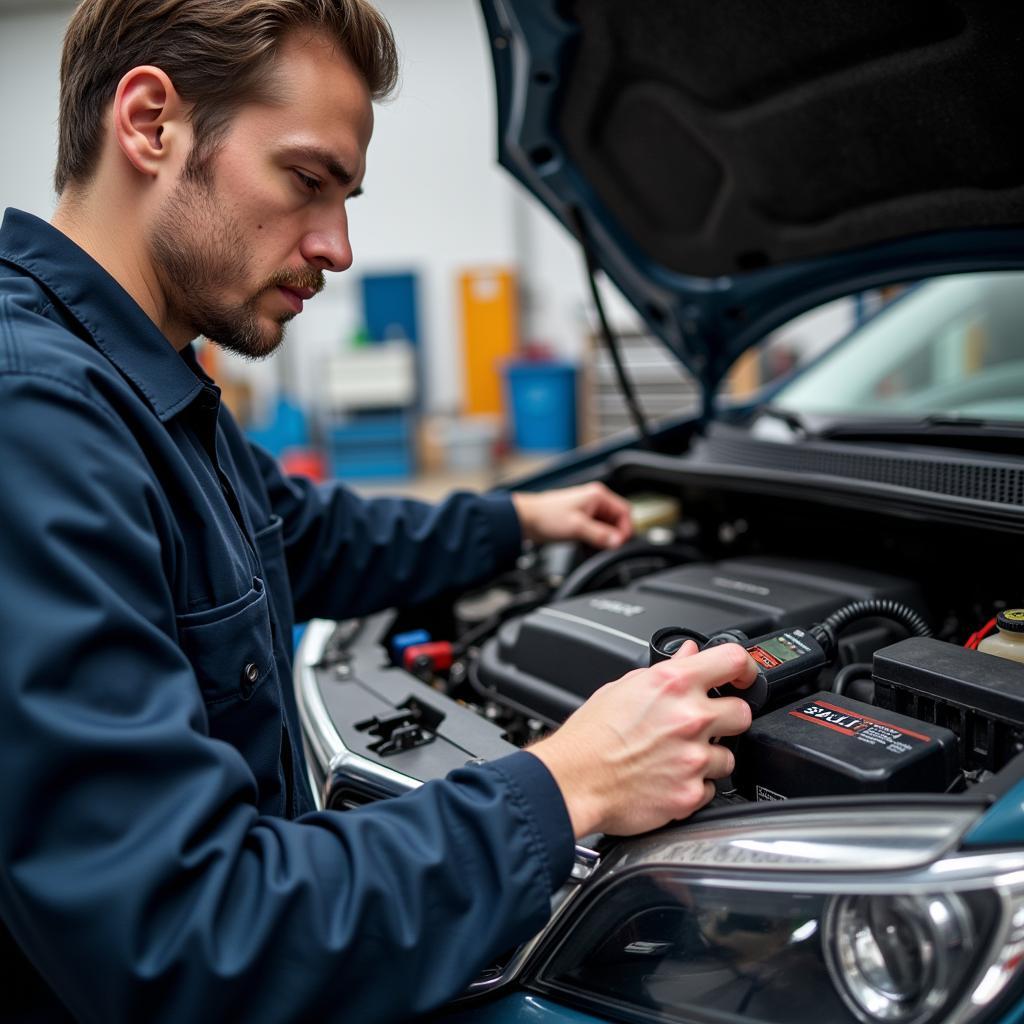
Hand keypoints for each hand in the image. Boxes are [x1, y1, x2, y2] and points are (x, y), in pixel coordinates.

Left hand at [511, 482, 631, 549]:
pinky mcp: (580, 521)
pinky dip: (595, 542)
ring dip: (603, 540)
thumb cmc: (546, 516)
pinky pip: (596, 532)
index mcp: (598, 496)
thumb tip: (618, 542)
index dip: (625, 530)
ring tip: (594, 550)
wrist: (525, 520)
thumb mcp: (577, 527)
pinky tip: (587, 549)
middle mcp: (595, 501)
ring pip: (606, 528)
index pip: (625, 512)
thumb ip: (600, 535)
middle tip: (607, 549)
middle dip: (613, 536)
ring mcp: (587, 511)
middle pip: (617, 521)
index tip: (619, 544)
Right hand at [529, 641, 756, 836]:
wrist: (573, 781)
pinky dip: (693, 785)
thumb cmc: (590, 736)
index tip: (742, 678)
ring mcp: (693, 758)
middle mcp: (689, 718)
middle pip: (742, 712)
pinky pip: (710, 788)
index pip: (733, 660)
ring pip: (728, 756)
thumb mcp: (624, 686)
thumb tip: (689, 654)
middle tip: (703, 725)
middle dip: (726, 719)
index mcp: (672, 684)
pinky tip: (668, 778)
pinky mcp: (690, 793)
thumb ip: (666, 669)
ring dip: (708, 757)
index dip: (745, 668)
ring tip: (675, 757)